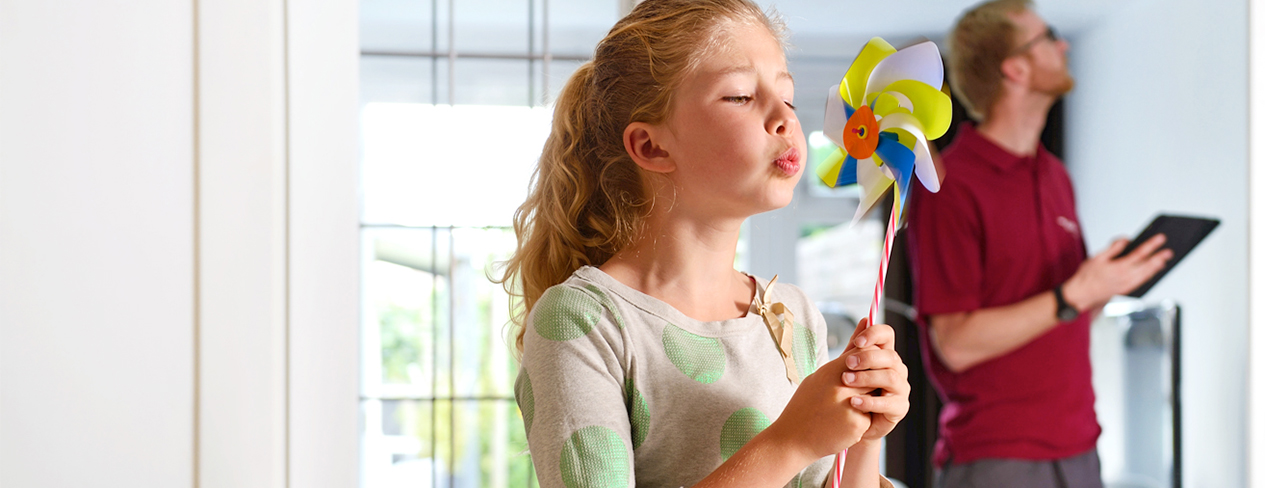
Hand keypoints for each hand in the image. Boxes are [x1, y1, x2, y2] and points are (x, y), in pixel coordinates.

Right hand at [766, 351, 871, 459]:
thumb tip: (855, 351)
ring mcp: (850, 405)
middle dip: (868, 385)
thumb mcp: (815, 380)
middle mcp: (841, 386)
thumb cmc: (804, 408)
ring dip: (866, 403)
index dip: (866, 362)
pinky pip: (869, 418)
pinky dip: (860, 422)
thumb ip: (837, 367)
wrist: (793, 439)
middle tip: (854, 395)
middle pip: (872, 377)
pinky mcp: (857, 424)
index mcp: (830, 372)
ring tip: (844, 411)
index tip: (863, 371)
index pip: (861, 355)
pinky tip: (842, 426)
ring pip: (873, 398)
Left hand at [840, 320, 909, 441]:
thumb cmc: (850, 391)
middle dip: (867, 357)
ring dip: (866, 378)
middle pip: (890, 356)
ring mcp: (900, 389)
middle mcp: (896, 369)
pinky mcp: (900, 408)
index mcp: (884, 355)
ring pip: (891, 377)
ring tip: (845, 382)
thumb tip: (864, 319)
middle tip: (848, 363)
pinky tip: (853, 402)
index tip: (857, 341)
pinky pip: (889, 403)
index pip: (887, 335)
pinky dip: (869, 402)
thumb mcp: (849, 367)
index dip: (874, 334)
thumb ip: (856, 346)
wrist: (848, 423)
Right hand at [1064, 234, 1172, 310]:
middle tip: (1169, 252)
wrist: (1081, 295)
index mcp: (1119, 267)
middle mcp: (1126, 278)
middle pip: (1147, 266)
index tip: (1160, 239)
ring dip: (1156, 268)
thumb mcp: (1096, 257)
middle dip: (1159, 258)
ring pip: (1146, 275)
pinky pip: (1142, 282)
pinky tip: (1152, 273)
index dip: (1151, 245)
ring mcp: (1127, 285)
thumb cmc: (1086, 277)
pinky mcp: (1125, 290)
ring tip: (1164, 261)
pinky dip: (1149, 276)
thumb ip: (1113, 248)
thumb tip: (1125, 240)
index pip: (1140, 254)